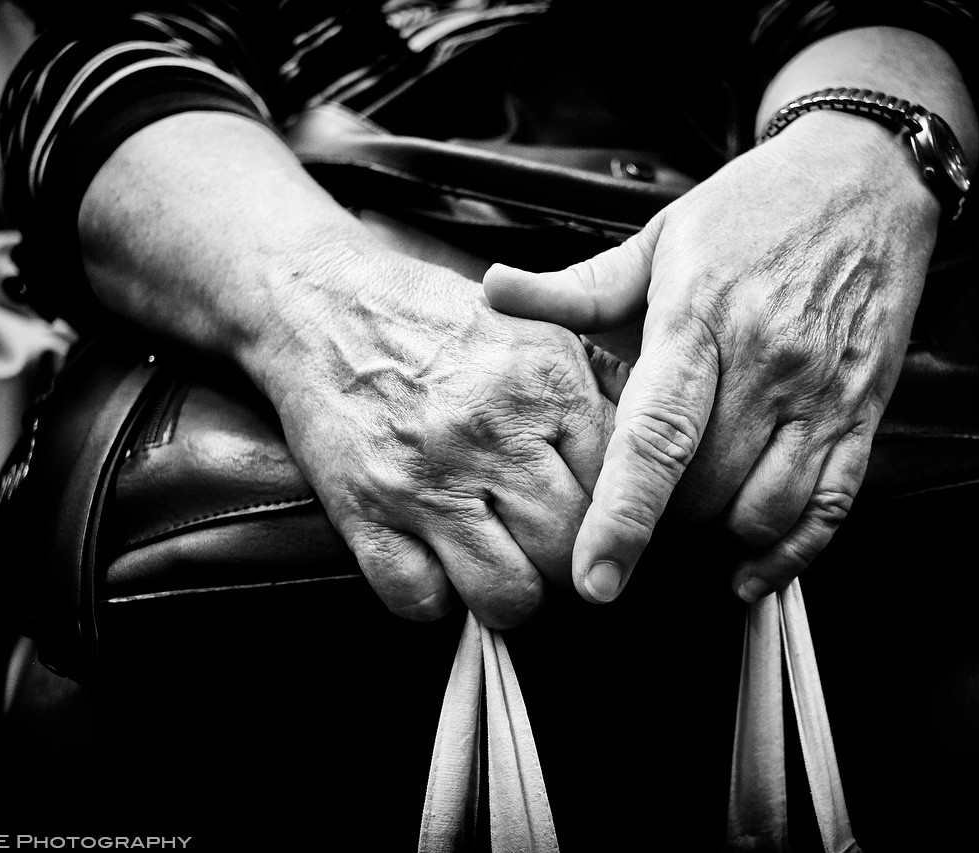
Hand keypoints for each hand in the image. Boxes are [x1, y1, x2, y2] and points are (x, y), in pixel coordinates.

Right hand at [258, 247, 615, 628]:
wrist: (322, 303)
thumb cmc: (438, 319)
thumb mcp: (535, 325)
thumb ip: (597, 385)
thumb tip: (656, 447)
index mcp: (546, 382)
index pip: (619, 489)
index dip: (614, 515)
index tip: (597, 519)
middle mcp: (491, 432)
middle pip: (569, 549)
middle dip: (568, 561)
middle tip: (549, 547)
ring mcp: (424, 479)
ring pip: (507, 594)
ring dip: (511, 593)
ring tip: (502, 563)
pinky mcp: (364, 513)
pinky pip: (420, 601)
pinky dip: (434, 597)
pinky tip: (438, 562)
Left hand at [483, 114, 939, 602]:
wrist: (865, 178)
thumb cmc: (752, 210)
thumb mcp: (661, 236)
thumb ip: (579, 287)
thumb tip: (494, 292)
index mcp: (701, 318)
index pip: (657, 435)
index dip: (623, 516)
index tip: (595, 578)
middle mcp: (767, 362)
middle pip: (706, 488)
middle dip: (663, 519)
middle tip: (638, 501)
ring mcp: (822, 392)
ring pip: (766, 509)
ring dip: (719, 535)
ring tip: (692, 513)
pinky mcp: (864, 410)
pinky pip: (830, 508)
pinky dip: (788, 554)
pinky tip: (750, 566)